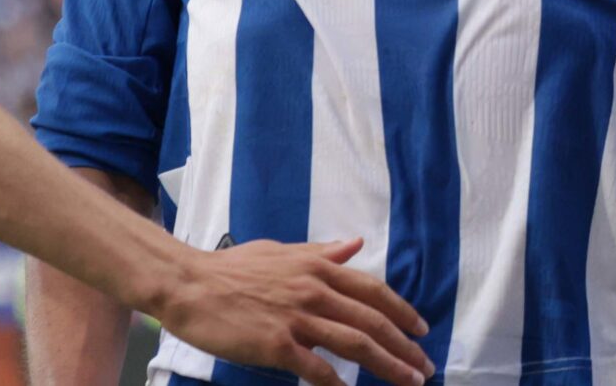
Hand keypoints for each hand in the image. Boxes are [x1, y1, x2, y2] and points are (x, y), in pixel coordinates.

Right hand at [157, 237, 431, 385]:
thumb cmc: (232, 268)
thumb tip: (355, 243)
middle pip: (372, 321)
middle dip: (404, 346)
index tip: (421, 329)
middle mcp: (314, 289)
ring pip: (355, 344)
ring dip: (388, 366)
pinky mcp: (277, 345)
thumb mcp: (281, 251)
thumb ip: (321, 252)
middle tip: (425, 366)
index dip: (401, 311)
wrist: (190, 284)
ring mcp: (297, 318)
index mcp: (317, 266)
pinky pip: (317, 369)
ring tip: (410, 381)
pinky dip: (339, 383)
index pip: (373, 290)